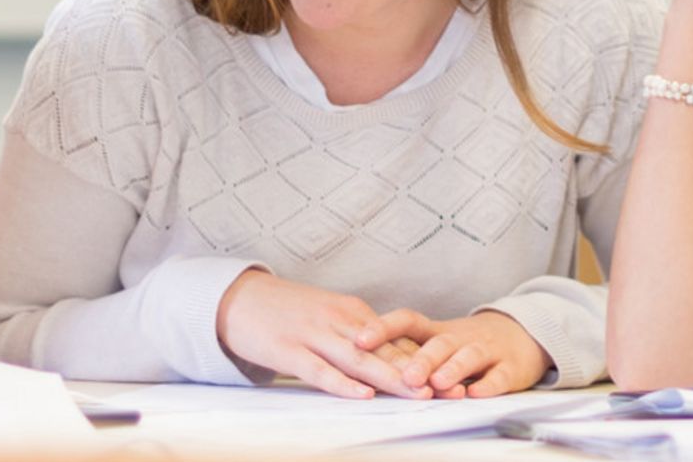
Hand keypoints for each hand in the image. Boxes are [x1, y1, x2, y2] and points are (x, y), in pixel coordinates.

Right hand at [216, 270, 432, 398]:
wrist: (237, 298)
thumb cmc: (285, 311)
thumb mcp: (328, 316)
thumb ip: (358, 336)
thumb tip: (391, 359)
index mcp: (353, 313)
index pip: (397, 341)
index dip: (428, 361)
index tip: (455, 378)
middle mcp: (340, 322)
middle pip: (387, 352)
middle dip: (422, 373)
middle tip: (451, 390)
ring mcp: (314, 335)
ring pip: (360, 361)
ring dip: (392, 379)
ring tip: (419, 394)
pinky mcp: (289, 351)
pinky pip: (320, 370)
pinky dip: (342, 384)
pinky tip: (361, 394)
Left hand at [355, 309, 550, 398]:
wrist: (522, 334)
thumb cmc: (468, 342)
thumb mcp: (438, 339)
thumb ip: (408, 348)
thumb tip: (361, 358)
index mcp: (437, 331)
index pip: (408, 321)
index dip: (385, 328)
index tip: (360, 339)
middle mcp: (460, 337)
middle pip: (440, 343)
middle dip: (422, 359)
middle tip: (406, 376)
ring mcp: (487, 350)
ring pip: (469, 356)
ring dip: (453, 369)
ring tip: (437, 383)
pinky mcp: (510, 367)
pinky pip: (500, 375)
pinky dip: (489, 385)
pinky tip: (477, 393)